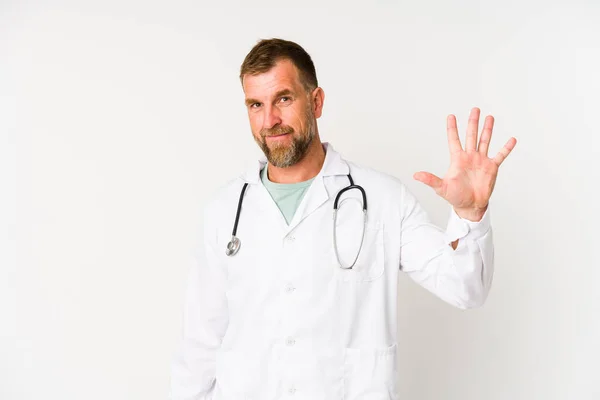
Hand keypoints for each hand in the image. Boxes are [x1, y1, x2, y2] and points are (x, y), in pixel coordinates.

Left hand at [413, 107, 516, 221]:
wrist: (470, 206)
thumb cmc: (455, 197)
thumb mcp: (441, 188)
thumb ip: (430, 180)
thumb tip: (416, 175)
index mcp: (457, 159)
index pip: (454, 140)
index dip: (452, 128)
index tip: (451, 116)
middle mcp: (470, 157)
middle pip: (471, 136)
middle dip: (473, 123)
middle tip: (475, 109)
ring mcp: (481, 161)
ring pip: (485, 141)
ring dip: (487, 129)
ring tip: (489, 117)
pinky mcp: (491, 168)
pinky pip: (500, 155)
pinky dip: (506, 148)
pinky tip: (512, 140)